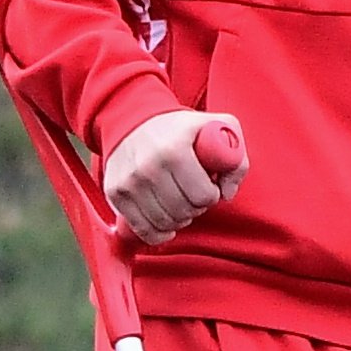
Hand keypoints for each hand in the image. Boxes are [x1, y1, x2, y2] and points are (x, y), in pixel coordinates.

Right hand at [103, 110, 247, 244]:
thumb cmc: (179, 127)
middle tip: (194, 196)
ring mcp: (129, 181)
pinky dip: (157, 232)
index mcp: (174, 150)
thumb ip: (235, 158)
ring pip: (164, 223)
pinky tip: (166, 222)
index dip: (212, 195)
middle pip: (184, 212)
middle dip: (195, 208)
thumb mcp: (216, 126)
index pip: (203, 195)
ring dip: (178, 220)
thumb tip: (227, 194)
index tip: (209, 187)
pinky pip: (141, 229)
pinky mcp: (115, 193)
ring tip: (180, 204)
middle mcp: (148, 167)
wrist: (132, 117)